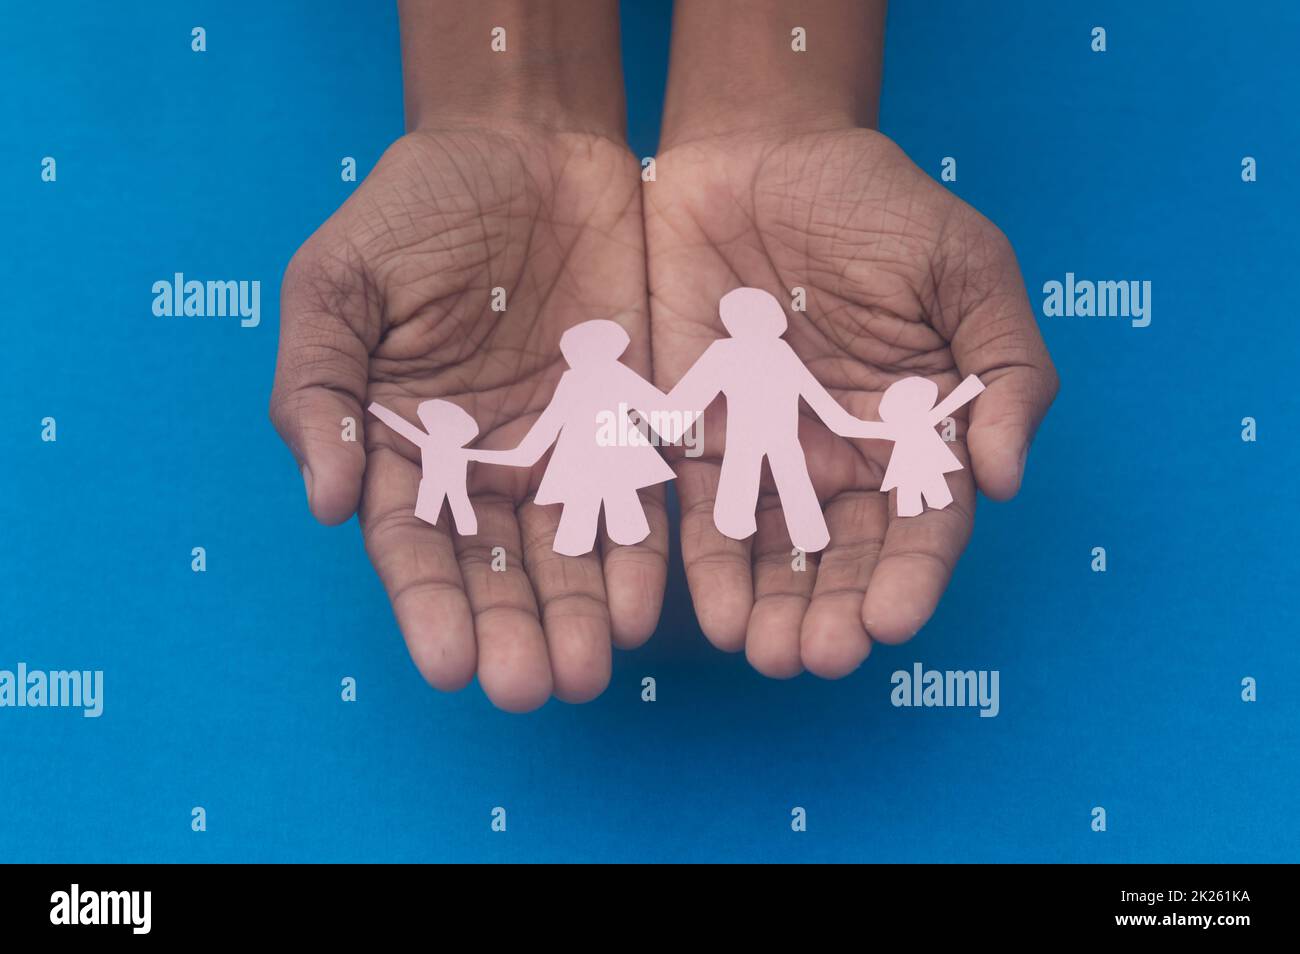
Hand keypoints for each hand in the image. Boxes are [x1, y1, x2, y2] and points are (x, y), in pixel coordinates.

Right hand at [270, 0, 665, 711]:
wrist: (525, 145)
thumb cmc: (414, 210)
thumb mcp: (339, 283)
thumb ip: (319, 386)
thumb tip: (322, 499)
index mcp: (401, 446)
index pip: (411, 545)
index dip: (428, 606)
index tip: (449, 664)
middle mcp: (481, 466)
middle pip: (495, 569)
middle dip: (510, 631)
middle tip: (527, 688)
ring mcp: (557, 449)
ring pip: (568, 553)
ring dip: (576, 616)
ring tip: (588, 672)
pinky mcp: (626, 423)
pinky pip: (636, 500)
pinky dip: (639, 553)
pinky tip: (644, 605)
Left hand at [645, 126, 1056, 678]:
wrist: (760, 154)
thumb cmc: (877, 205)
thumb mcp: (966, 269)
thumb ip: (1005, 369)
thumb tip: (1008, 479)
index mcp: (918, 431)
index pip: (925, 523)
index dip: (912, 576)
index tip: (891, 620)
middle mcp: (846, 459)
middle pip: (844, 557)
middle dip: (833, 611)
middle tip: (816, 656)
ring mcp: (769, 455)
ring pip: (773, 555)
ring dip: (771, 609)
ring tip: (767, 655)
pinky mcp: (697, 437)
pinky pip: (699, 514)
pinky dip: (704, 566)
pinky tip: (710, 614)